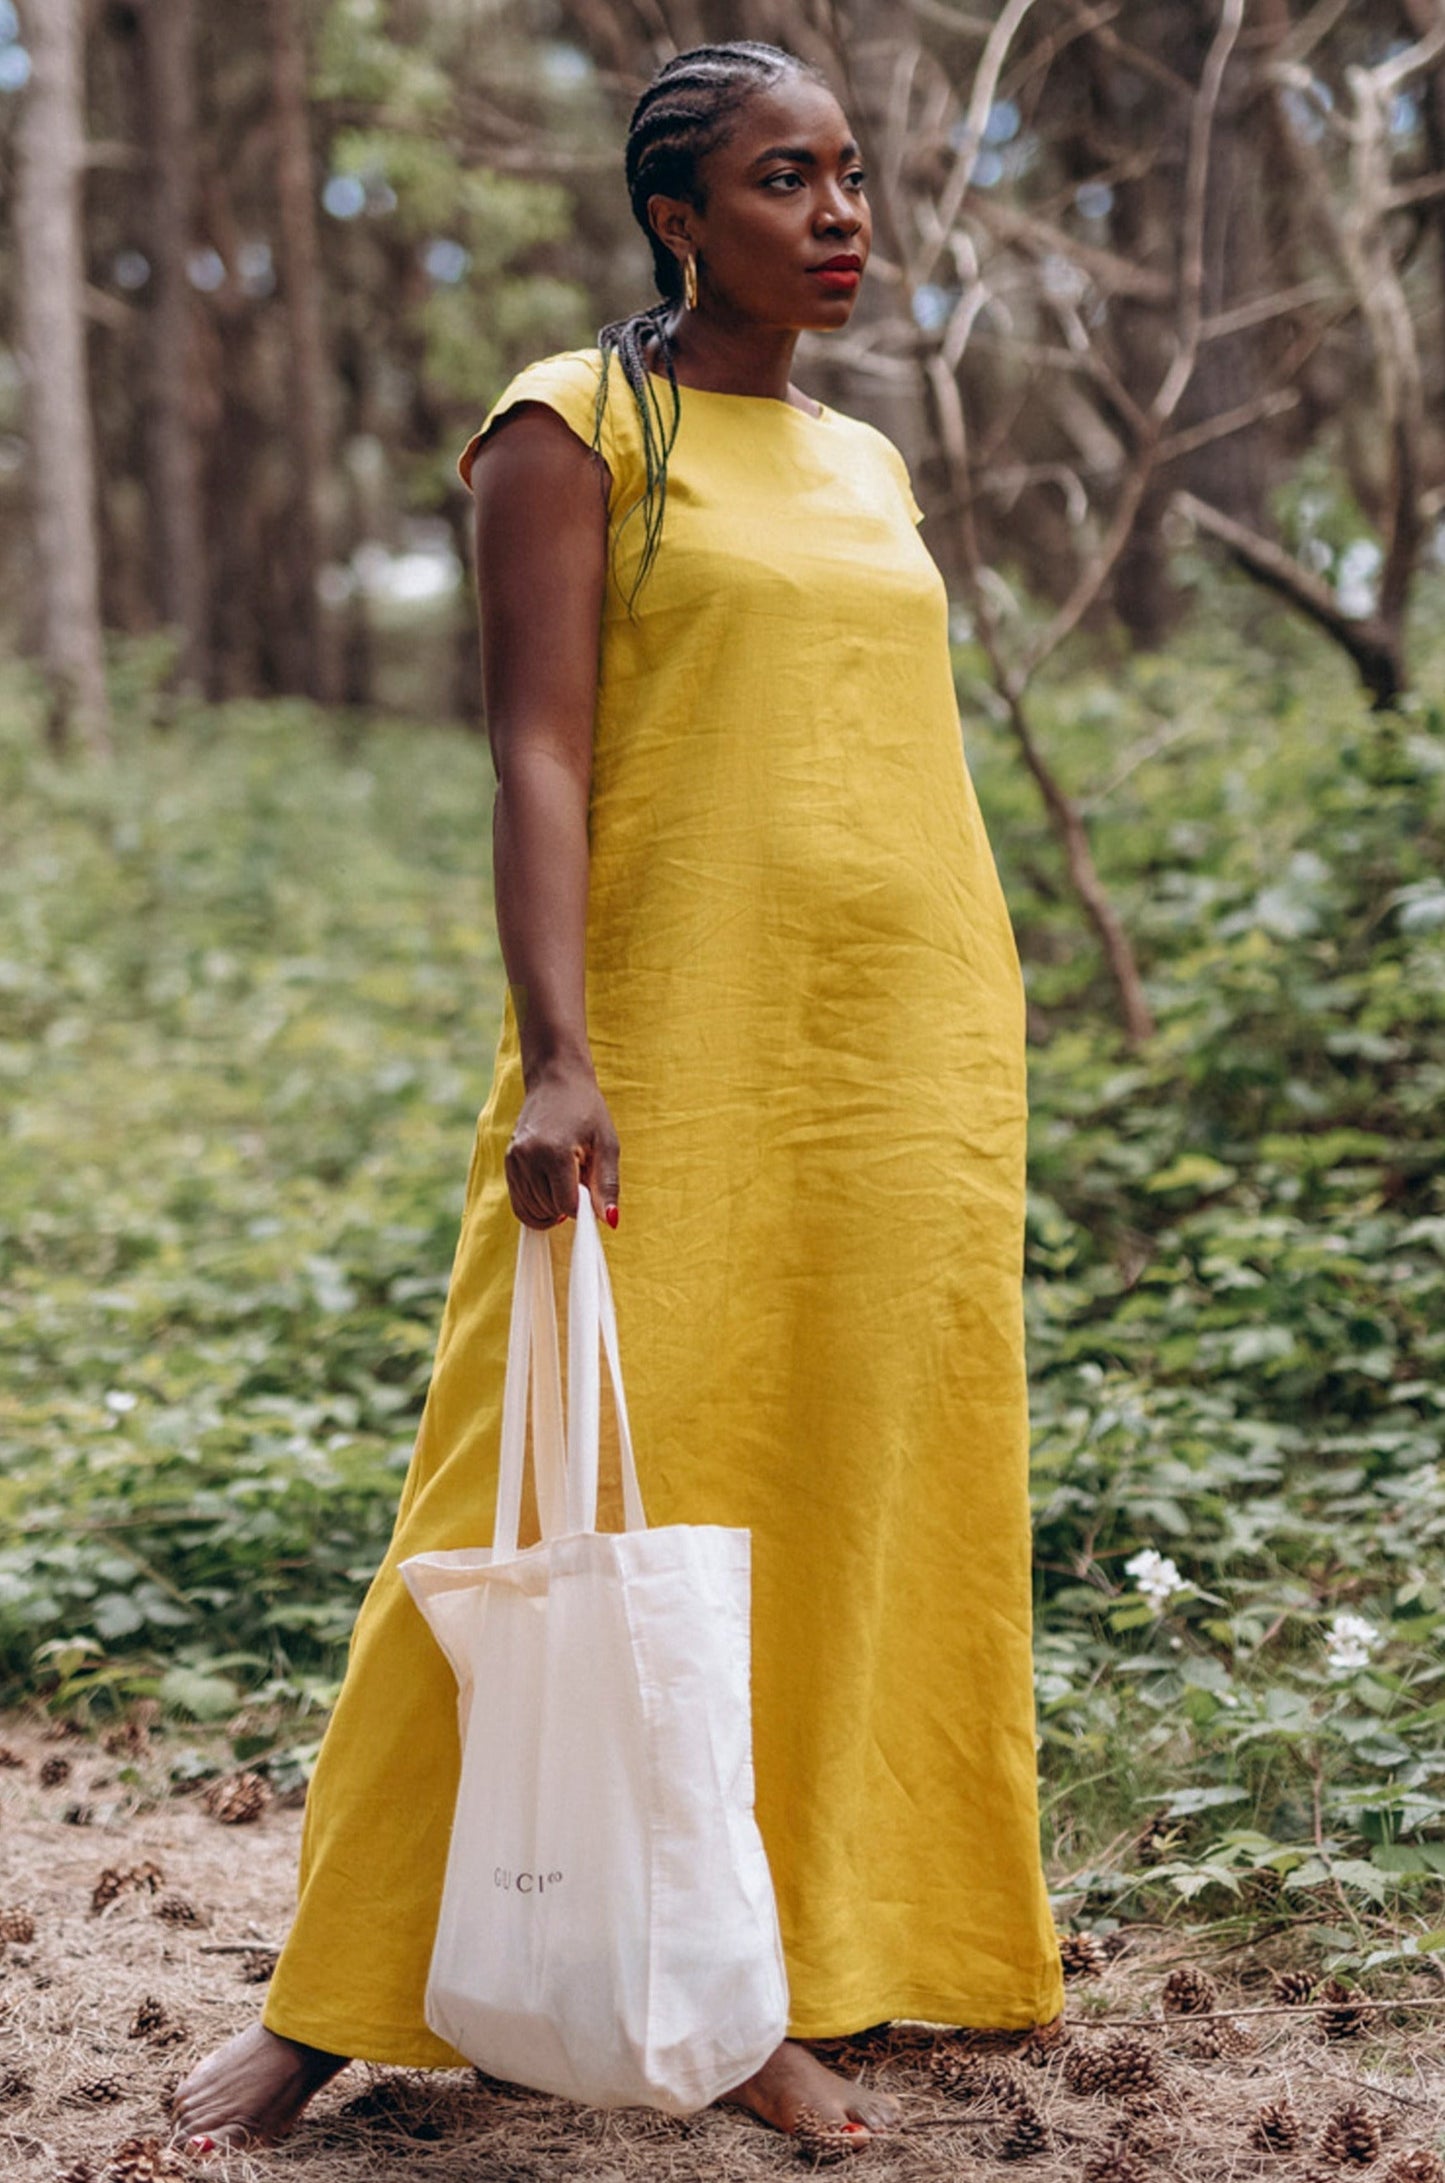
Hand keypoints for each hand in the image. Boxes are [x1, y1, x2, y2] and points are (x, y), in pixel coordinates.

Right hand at [504, 1058, 619, 1230]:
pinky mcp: (508, 1163)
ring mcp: (514, 1160)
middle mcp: (528, 1157)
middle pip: (550, 1209)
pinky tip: (552, 1193)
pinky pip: (519, 1203)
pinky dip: (536, 1207)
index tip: (592, 1194)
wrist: (556, 1082)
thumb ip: (607, 1185)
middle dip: (569, 1206)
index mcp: (555, 1152)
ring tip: (567, 1180)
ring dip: (553, 1207)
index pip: (567, 1204)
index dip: (584, 1208)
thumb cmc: (587, 1111)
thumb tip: (611, 1221)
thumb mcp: (607, 1145)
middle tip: (581, 1180)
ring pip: (533, 1210)